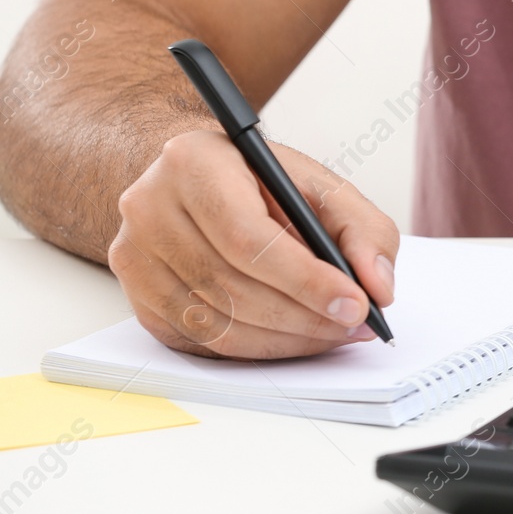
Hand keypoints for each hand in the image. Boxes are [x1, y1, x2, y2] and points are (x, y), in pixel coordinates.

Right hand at [108, 130, 398, 359]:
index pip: (249, 238)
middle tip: (353, 326)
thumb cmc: (258, 181)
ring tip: (332, 332)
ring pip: (216, 325)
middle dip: (304, 317)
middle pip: (232, 287)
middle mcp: (149, 208)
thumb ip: (363, 229)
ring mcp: (133, 257)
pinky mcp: (137, 298)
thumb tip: (378, 286)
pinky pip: (201, 343)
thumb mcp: (319, 185)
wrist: (193, 181)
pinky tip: (293, 337)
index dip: (306, 280)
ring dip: (285, 340)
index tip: (355, 305)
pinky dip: (256, 350)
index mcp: (194, 163)